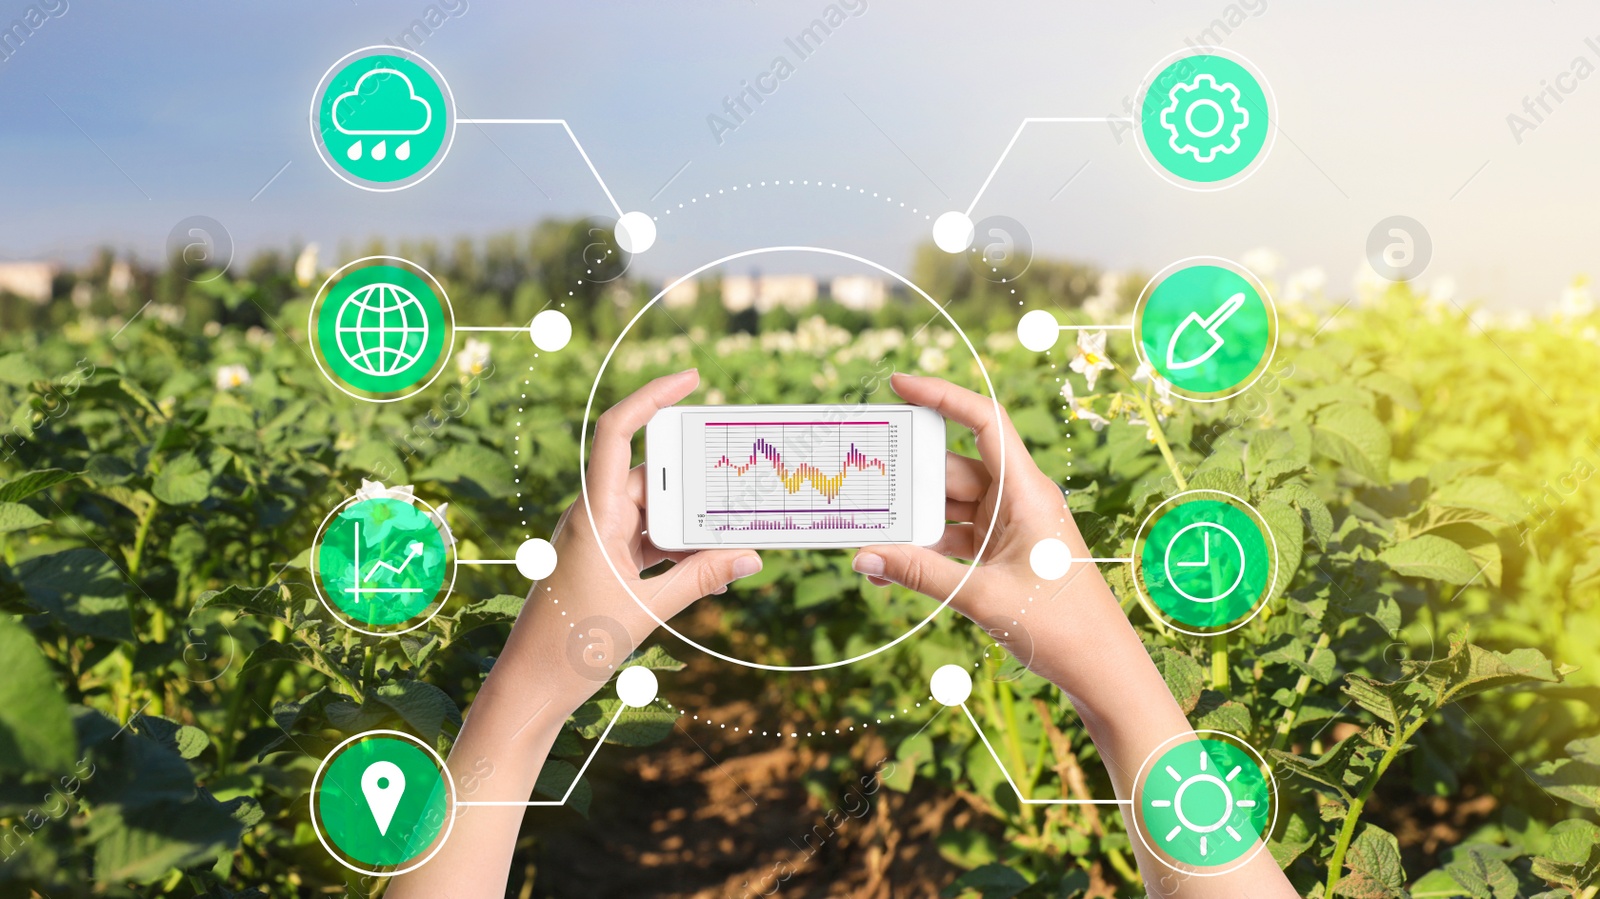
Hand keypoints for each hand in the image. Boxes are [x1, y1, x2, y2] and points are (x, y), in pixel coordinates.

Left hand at [515, 369, 761, 706]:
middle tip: (740, 481)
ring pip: (653, 511)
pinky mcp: (602, 560)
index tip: (691, 379)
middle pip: (651, 477)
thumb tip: (751, 556)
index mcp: (594, 512)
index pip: (617, 433)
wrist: (532, 685)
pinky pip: (647, 539)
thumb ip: (700, 577)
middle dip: (696, 482)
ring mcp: (597, 537)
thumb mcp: (648, 608)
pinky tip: (711, 566)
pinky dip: (677, 548)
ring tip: (734, 536)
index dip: (651, 396)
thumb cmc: (575, 644)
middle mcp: (593, 515)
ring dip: (690, 524)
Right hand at [852, 374, 1117, 679]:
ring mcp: (1009, 526)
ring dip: (912, 523)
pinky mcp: (1001, 553)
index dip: (943, 397)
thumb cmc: (1060, 626)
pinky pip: (954, 537)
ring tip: (868, 535)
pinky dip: (925, 549)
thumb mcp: (982, 596)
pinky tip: (891, 567)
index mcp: (1027, 492)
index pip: (984, 421)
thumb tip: (865, 557)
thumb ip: (919, 574)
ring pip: (948, 507)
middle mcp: (1018, 500)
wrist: (1100, 668)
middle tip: (860, 485)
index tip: (900, 385)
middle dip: (908, 482)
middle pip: (952, 470)